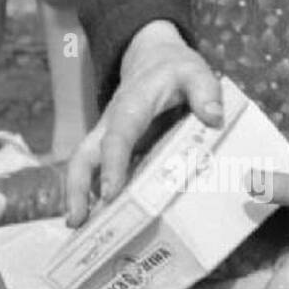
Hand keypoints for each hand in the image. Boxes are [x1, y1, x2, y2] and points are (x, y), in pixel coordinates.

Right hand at [66, 20, 223, 225]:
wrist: (151, 60)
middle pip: (82, 157)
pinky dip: (92, 196)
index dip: (112, 165)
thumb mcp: (194, 71)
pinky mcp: (110, 151)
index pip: (117, 138)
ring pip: (82, 168)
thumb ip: (204, 91)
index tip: (111, 193)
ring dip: (78, 198)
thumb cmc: (174, 69)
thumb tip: (212, 117)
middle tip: (75, 221)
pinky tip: (98, 222)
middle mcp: (109, 126)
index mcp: (130, 107)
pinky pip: (94, 173)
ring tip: (79, 229)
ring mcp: (106, 139)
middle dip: (76, 189)